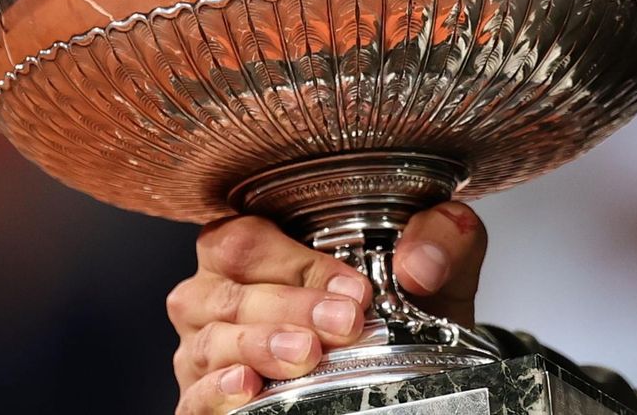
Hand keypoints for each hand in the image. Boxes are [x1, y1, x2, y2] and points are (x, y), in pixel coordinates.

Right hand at [168, 203, 488, 412]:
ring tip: (306, 354)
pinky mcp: (204, 398)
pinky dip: (218, 391)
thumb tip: (422, 261)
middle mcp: (217, 291)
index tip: (355, 291)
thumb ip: (442, 238)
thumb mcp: (431, 269)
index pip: (251, 240)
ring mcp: (205, 347)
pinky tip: (247, 387)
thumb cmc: (392, 308)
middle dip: (288, 306)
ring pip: (211, 340)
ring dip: (259, 346)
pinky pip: (194, 396)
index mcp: (255, 244)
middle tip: (342, 324)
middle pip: (230, 290)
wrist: (406, 370)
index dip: (300, 264)